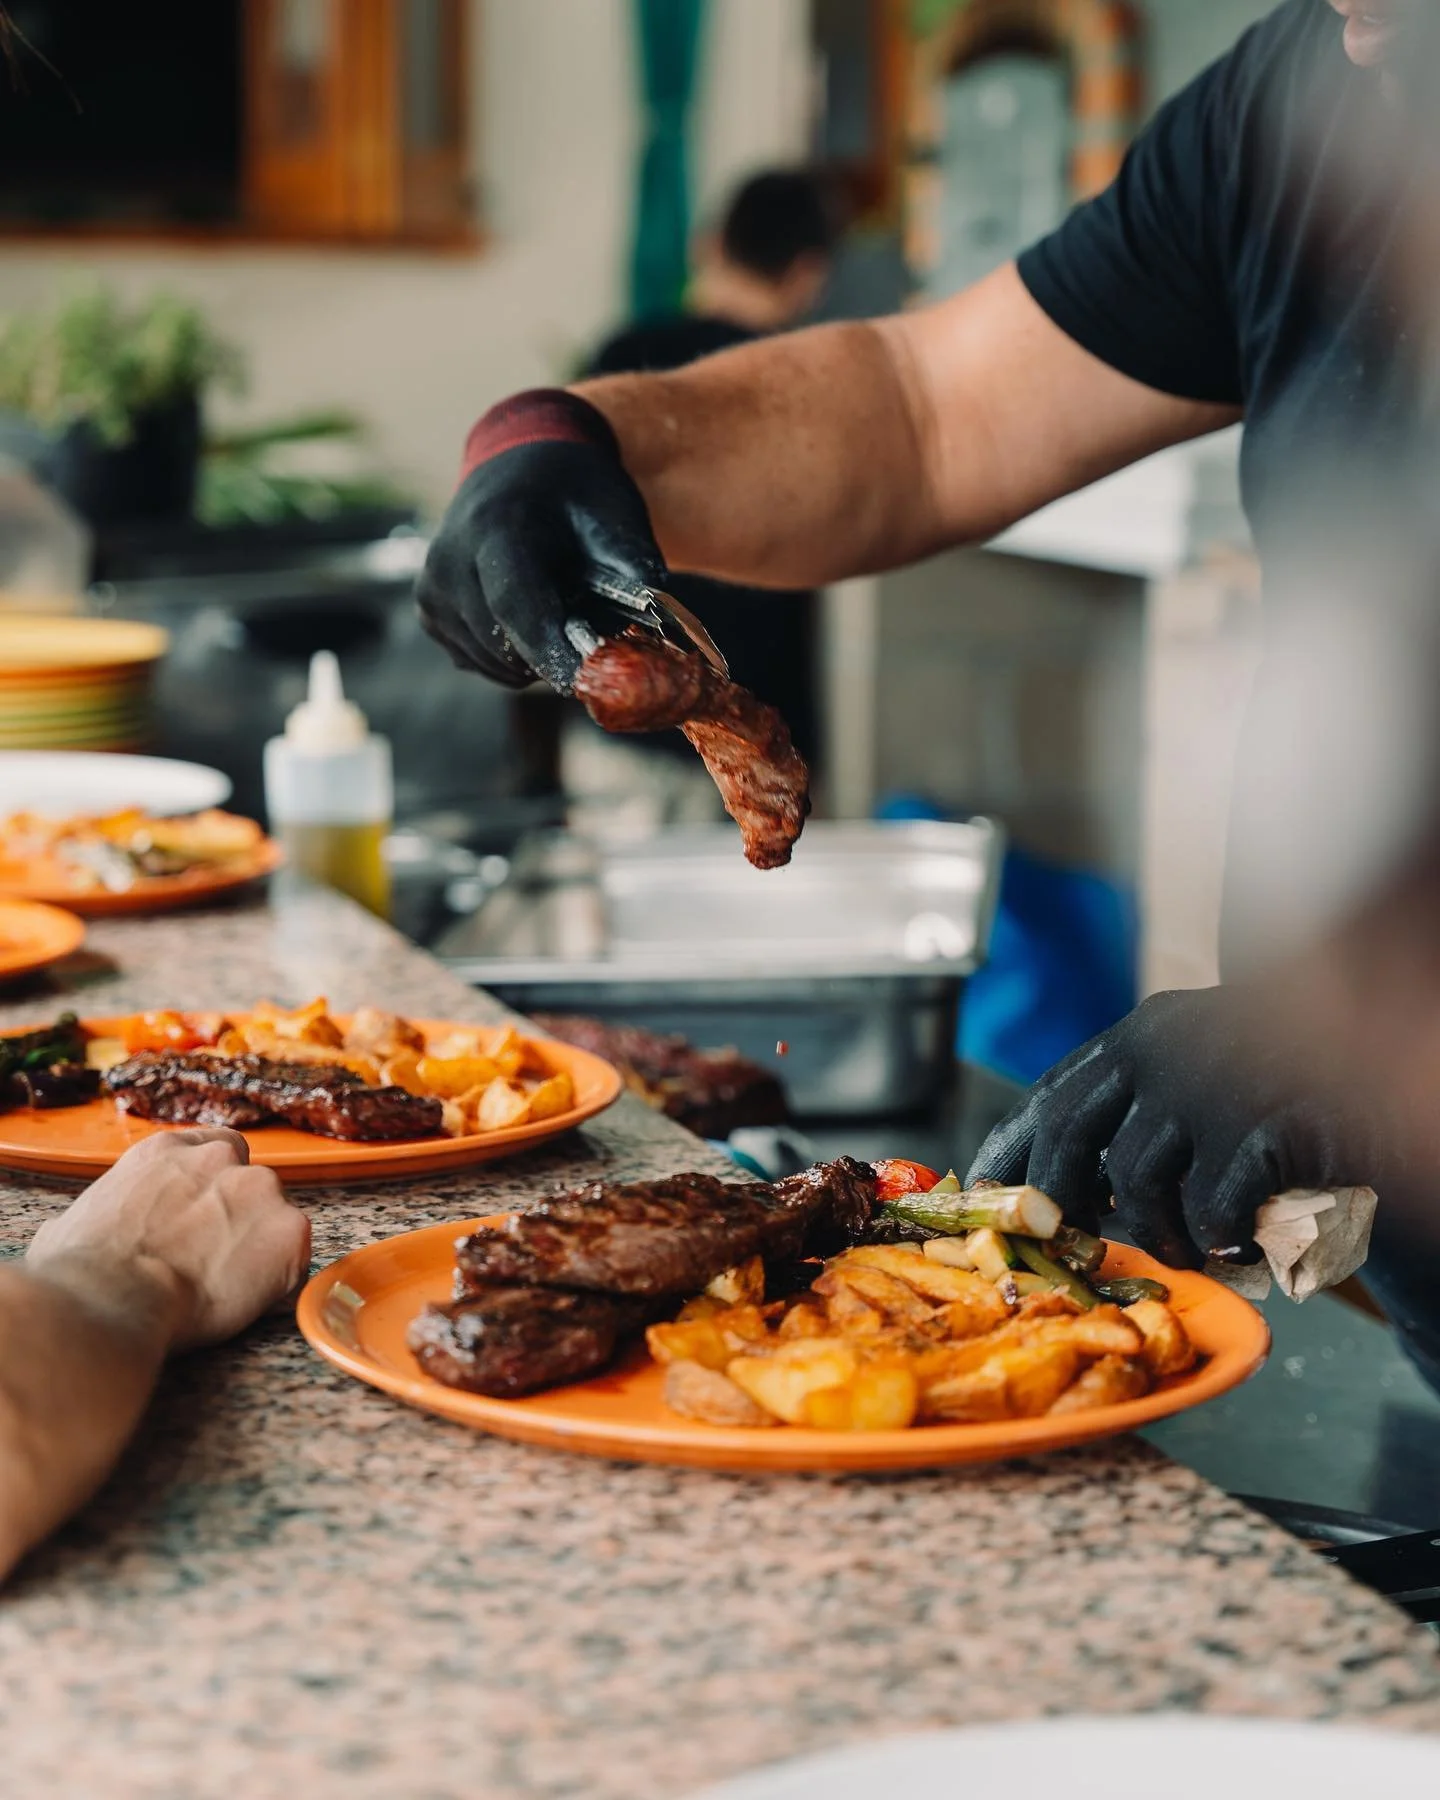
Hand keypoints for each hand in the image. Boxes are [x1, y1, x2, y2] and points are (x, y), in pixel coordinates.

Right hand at [26, 1131, 310, 1351]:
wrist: (109, 1297)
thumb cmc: (80, 1271)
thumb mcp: (73, 1223)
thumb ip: (104, 1212)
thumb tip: (81, 1231)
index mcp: (168, 1151)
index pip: (218, 1149)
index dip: (218, 1186)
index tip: (210, 1216)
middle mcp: (221, 1159)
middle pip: (252, 1184)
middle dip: (241, 1219)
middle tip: (215, 1262)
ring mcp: (260, 1190)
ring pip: (277, 1219)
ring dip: (261, 1248)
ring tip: (224, 1287)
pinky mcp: (289, 1232)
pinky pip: (297, 1259)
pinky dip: (281, 1281)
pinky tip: (247, 1302)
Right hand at [414, 389, 667, 692]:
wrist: (518, 464)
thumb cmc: (576, 493)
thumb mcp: (616, 519)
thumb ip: (635, 578)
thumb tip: (656, 643)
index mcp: (495, 527)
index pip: (517, 605)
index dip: (551, 652)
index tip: (586, 684)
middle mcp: (450, 560)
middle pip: (507, 645)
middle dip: (557, 656)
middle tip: (594, 634)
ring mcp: (432, 590)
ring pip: (497, 664)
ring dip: (536, 656)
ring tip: (557, 608)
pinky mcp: (428, 612)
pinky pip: (481, 662)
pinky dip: (513, 653)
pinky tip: (528, 611)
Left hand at [966, 987, 1383, 1268]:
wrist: (1378, 1075)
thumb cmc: (1273, 1101)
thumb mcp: (1192, 1084)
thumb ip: (1130, 1113)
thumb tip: (1036, 1186)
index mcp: (1141, 1034)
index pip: (1050, 1096)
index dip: (1009, 1152)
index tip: (981, 1197)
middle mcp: (1168, 1044)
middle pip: (1069, 1132)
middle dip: (1058, 1200)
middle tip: (1075, 1245)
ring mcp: (1215, 1078)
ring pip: (1138, 1177)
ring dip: (1152, 1231)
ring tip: (1182, 1248)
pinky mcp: (1269, 1120)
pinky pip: (1210, 1201)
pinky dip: (1213, 1235)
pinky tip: (1234, 1240)